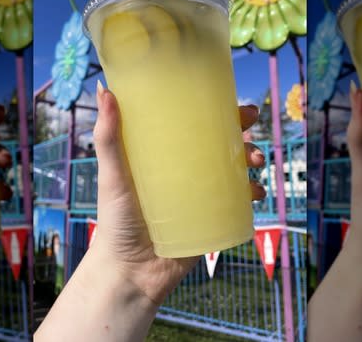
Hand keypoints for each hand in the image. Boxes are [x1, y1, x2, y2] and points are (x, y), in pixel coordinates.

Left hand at [35, 84, 265, 340]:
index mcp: (163, 156)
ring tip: (255, 162)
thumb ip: (108, 138)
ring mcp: (200, 195)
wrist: (130, 272)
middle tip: (251, 131)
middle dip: (242, 135)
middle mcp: (185, 172)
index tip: (235, 104)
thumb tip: (105, 90)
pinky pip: (237, 203)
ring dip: (251, 161)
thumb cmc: (115, 221)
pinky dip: (251, 194)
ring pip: (234, 171)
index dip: (217, 113)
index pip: (193, 126)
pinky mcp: (211, 219)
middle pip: (220, 145)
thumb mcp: (113, 175)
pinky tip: (256, 193)